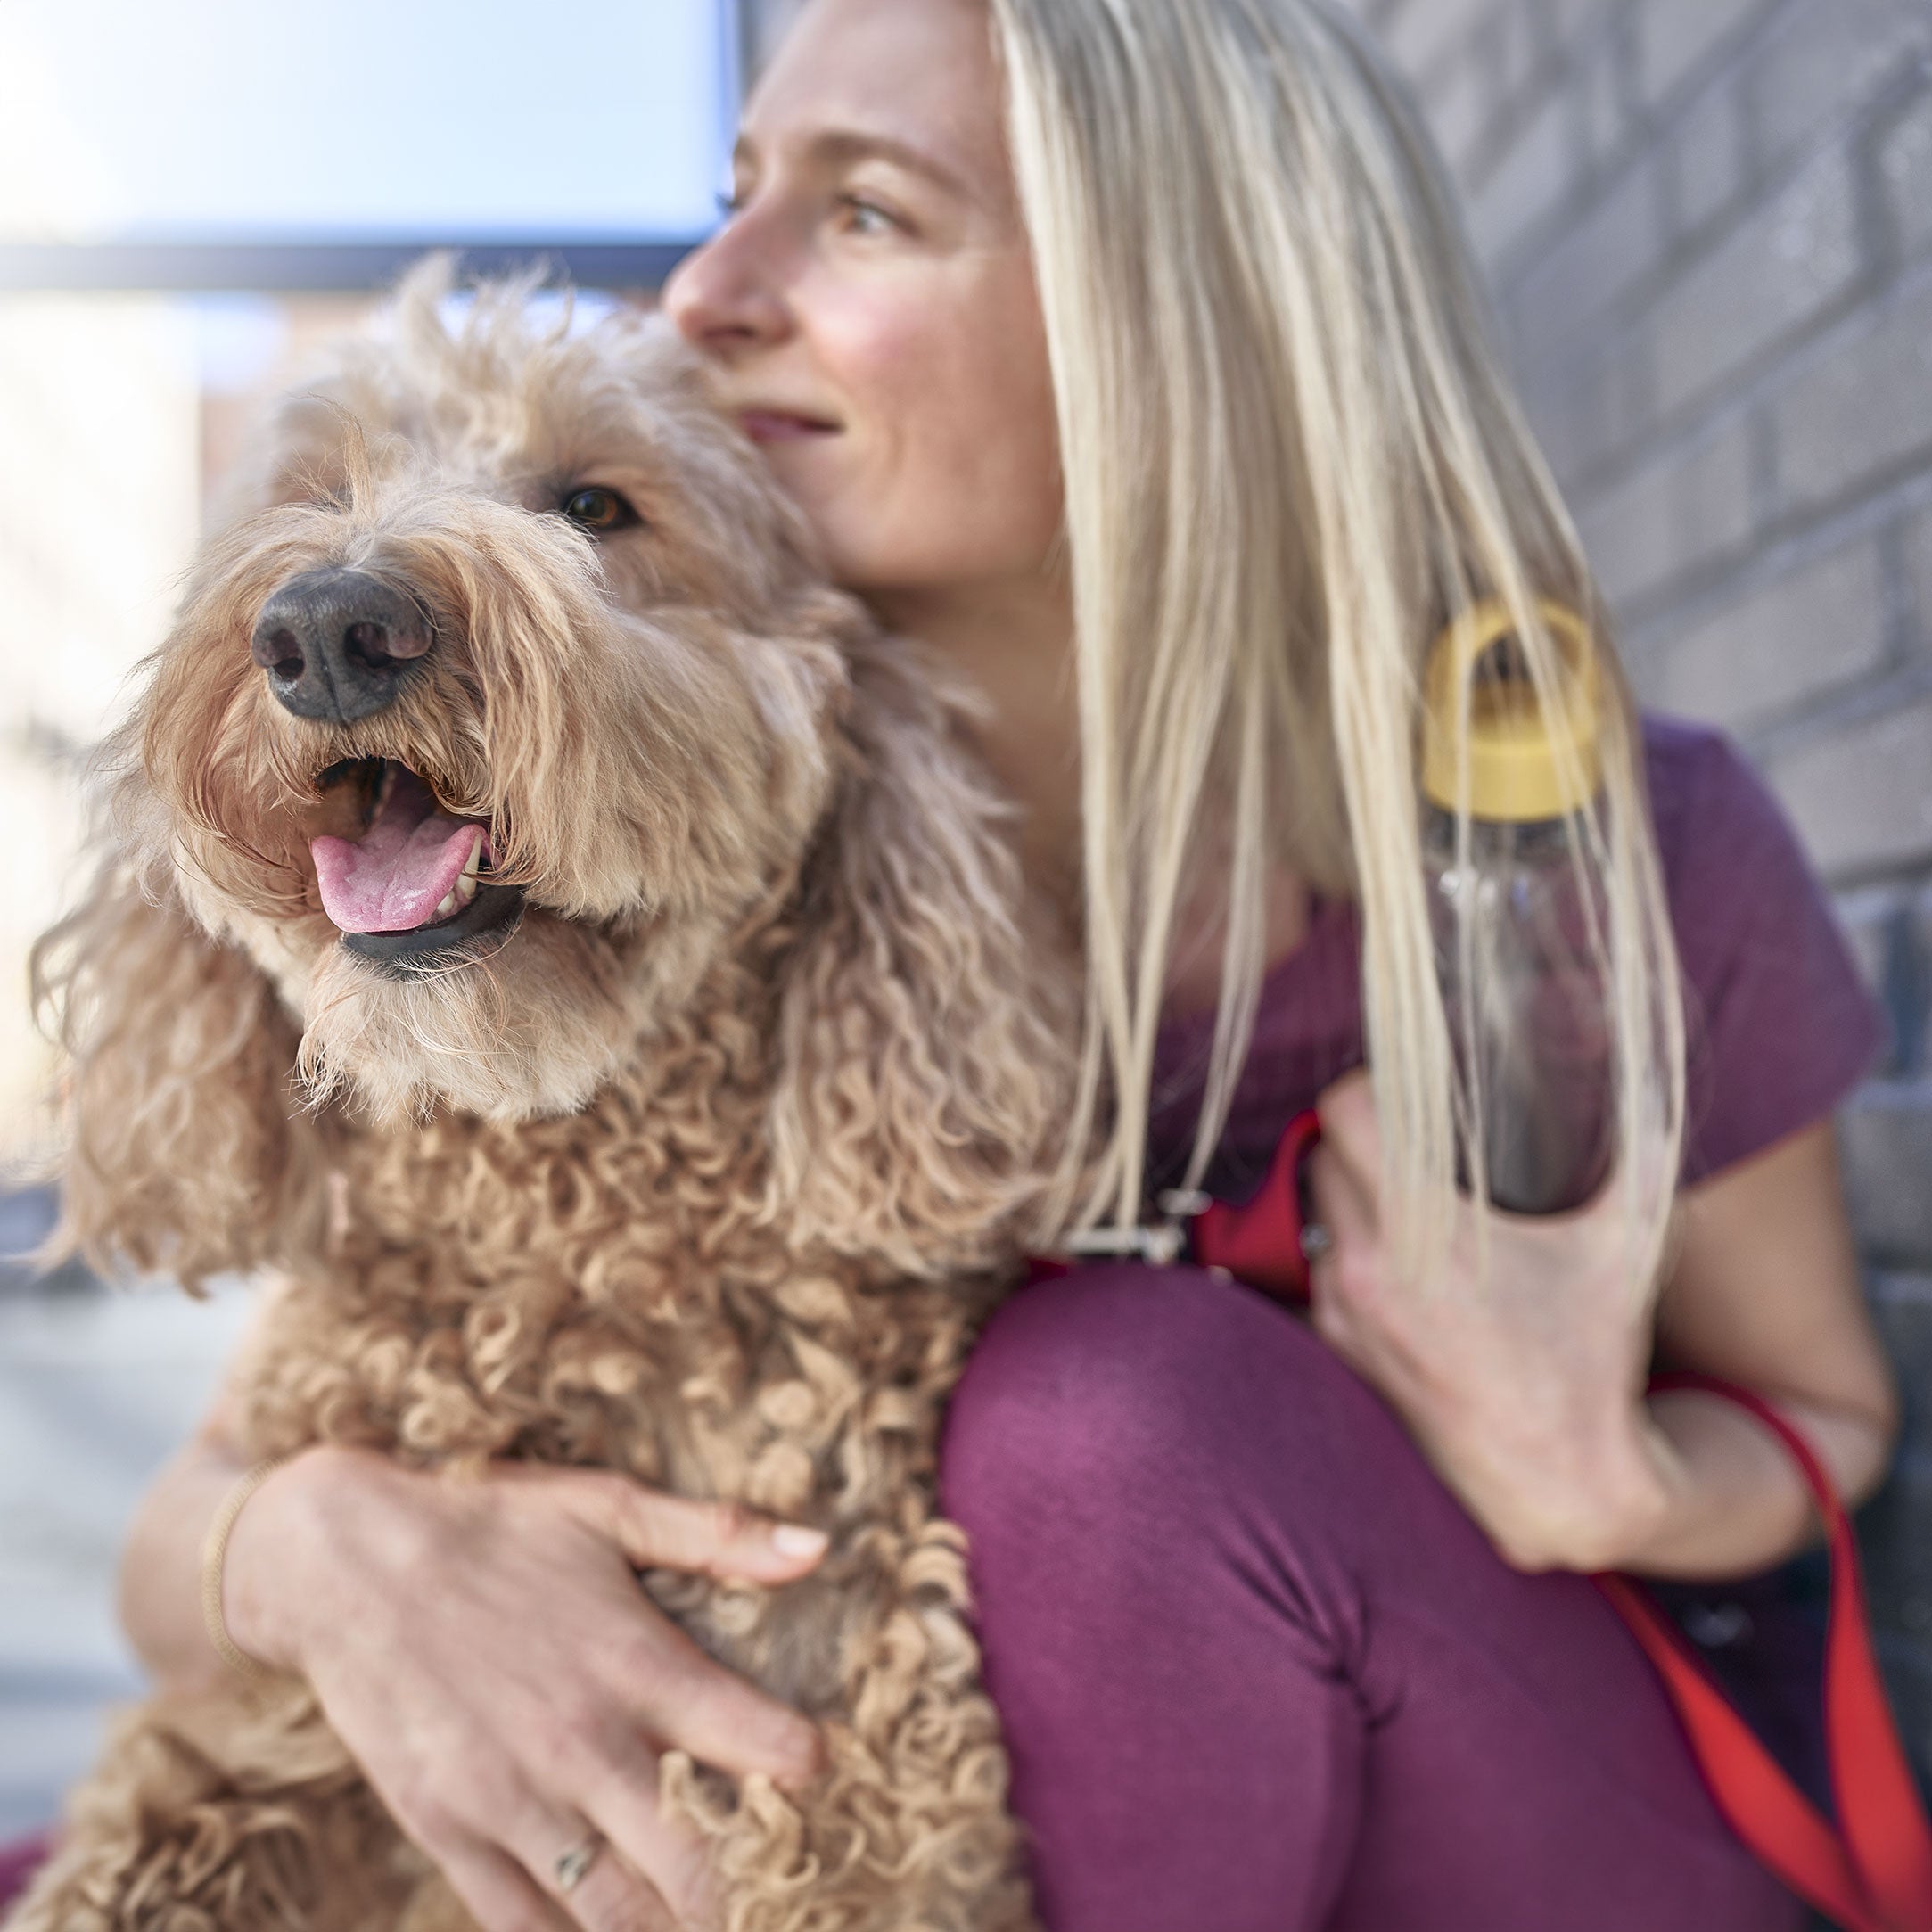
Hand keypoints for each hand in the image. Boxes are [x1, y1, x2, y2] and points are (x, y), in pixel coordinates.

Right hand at [222, 1447, 830, 1930]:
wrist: (344, 1562)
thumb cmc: (492, 1526)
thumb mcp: (609, 1507)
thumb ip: (718, 1537)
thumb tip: (820, 1548)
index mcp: (638, 1664)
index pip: (761, 1746)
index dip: (805, 1768)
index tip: (819, 1776)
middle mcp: (583, 1744)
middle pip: (694, 1864)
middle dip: (746, 1892)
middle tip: (770, 1893)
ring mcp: (512, 1798)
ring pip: (613, 1913)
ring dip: (664, 1928)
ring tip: (695, 1924)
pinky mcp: (448, 1830)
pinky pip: (520, 1923)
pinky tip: (605, 1930)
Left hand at [1304, 1070, 1676, 1573]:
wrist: (1561, 1481)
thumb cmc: (1595, 1359)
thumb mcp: (1627, 1244)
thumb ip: (1643, 1147)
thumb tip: (1655, 1065)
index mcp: (1424, 1231)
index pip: (1344, 1112)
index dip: (1370, 1083)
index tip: (1405, 1083)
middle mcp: (1366, 1268)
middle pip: (1322, 1150)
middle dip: (1362, 1132)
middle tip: (1409, 1126)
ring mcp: (1343, 1312)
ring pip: (1313, 1205)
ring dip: (1349, 1185)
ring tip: (1404, 1183)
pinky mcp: (1337, 1346)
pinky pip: (1317, 1260)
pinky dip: (1345, 1240)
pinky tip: (1396, 1244)